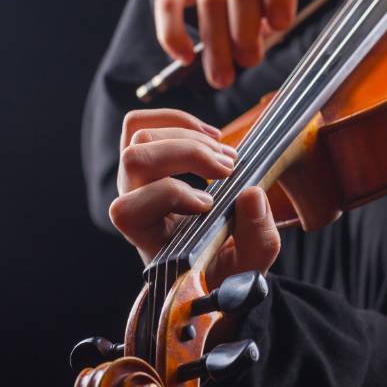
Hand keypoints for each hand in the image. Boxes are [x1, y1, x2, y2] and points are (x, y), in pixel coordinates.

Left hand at [109, 108, 280, 287]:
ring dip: (189, 135)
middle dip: (188, 153)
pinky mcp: (144, 159)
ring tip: (228, 156)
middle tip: (230, 168)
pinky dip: (178, 120)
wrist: (210, 261)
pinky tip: (211, 137)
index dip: (171, 195)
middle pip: (135, 158)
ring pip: (139, 136)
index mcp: (145, 237)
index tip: (211, 204)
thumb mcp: (249, 266)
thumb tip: (251, 194)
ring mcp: (133, 179)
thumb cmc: (223, 266)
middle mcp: (132, 204)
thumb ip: (257, 237)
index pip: (130, 209)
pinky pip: (140, 124)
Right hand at [154, 0, 301, 88]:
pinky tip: (185, 57)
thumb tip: (248, 55)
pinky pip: (169, 3)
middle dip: (246, 30)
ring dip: (216, 43)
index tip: (280, 25)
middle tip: (249, 61)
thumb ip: (271, 22)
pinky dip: (175, 34)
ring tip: (222, 76)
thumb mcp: (276, 2)